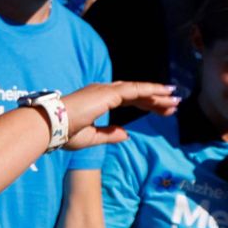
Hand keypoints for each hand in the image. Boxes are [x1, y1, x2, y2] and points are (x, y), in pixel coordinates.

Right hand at [60, 81, 178, 149]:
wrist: (51, 126)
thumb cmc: (63, 132)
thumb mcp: (90, 137)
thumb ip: (109, 135)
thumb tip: (126, 134)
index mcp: (96, 101)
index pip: (127, 100)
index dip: (145, 104)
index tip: (161, 111)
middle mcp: (102, 92)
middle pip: (136, 94)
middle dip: (155, 100)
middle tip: (173, 106)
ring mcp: (105, 90)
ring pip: (139, 90)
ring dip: (158, 94)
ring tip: (176, 99)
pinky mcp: (109, 93)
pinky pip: (136, 90)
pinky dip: (152, 90)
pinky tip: (166, 93)